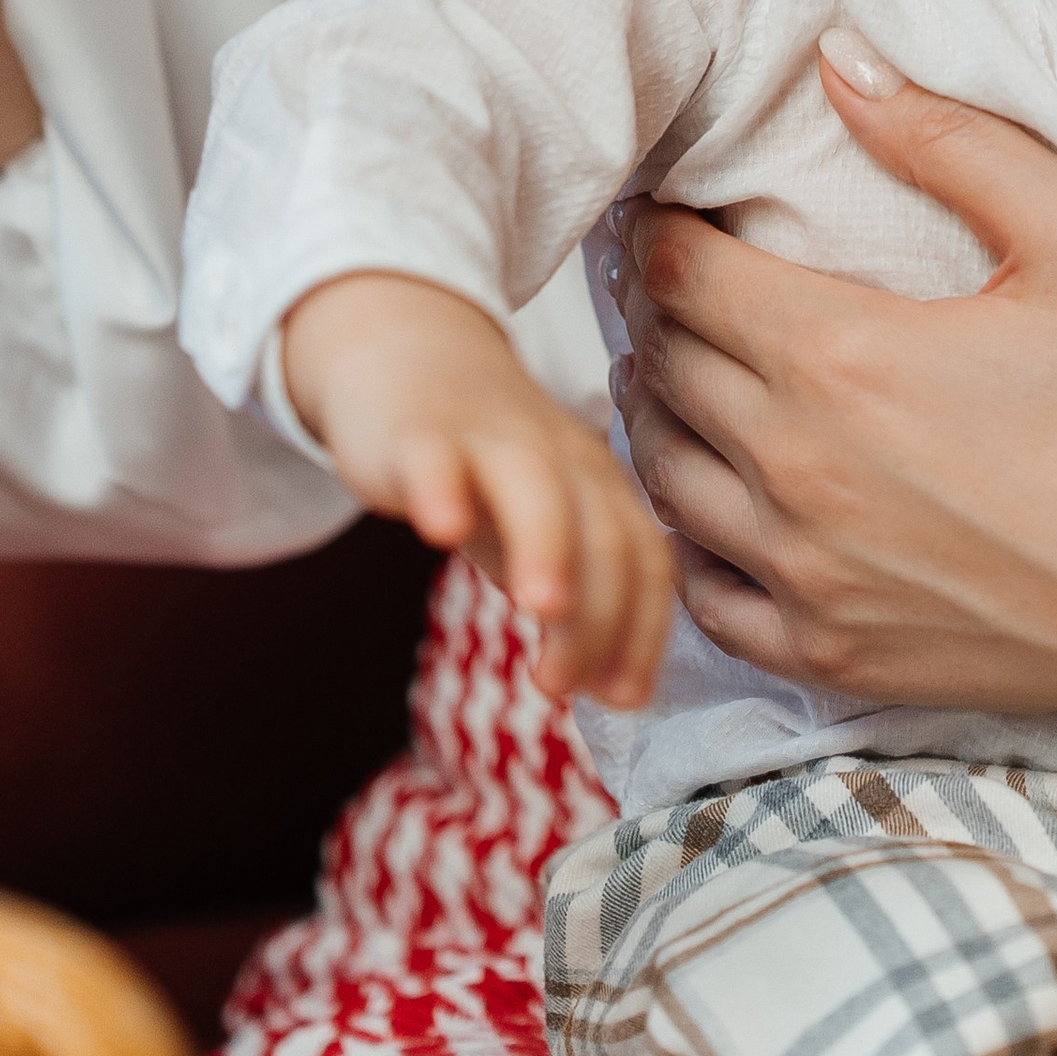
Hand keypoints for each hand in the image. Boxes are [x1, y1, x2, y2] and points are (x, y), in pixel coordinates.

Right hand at [285, 270, 675, 705]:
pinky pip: (435, 455)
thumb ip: (583, 602)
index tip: (625, 698)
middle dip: (596, 612)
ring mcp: (490, 441)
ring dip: (546, 545)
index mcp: (601, 487)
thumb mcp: (545, 532)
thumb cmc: (490, 470)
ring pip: (535, 484)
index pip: (646, 560)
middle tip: (563, 685)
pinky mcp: (419, 433)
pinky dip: (442, 487)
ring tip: (539, 608)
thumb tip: (622, 689)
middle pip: (601, 530)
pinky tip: (441, 528)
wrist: (410, 356)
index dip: (642, 631)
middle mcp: (559, 459)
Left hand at [607, 38, 1056, 780]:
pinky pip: (705, 591)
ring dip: (660, 411)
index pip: (683, 274)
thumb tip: (839, 61)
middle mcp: (796, 471)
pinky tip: (717, 499)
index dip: (662, 230)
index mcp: (841, 356)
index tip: (671, 207)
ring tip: (682, 367)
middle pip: (663, 366)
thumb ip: (949, 140)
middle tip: (673, 274)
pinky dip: (688, 534)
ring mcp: (806, 576)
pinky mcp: (833, 657)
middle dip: (655, 307)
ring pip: (666, 477)